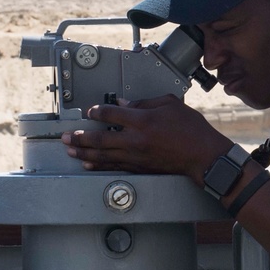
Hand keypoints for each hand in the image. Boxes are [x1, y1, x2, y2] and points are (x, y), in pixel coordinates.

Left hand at [61, 94, 230, 182]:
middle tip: (66, 136)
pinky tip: (88, 164)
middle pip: (100, 139)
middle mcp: (136, 140)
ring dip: (84, 152)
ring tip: (70, 150)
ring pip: (103, 156)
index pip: (111, 114)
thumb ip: (146, 102)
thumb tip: (126, 104)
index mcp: (143, 120)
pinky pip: (114, 166)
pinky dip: (99, 165)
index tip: (90, 111)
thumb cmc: (192, 130)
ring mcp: (136, 156)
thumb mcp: (171, 105)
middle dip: (80, 137)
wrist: (203, 155)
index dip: (97, 112)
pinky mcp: (140, 167)